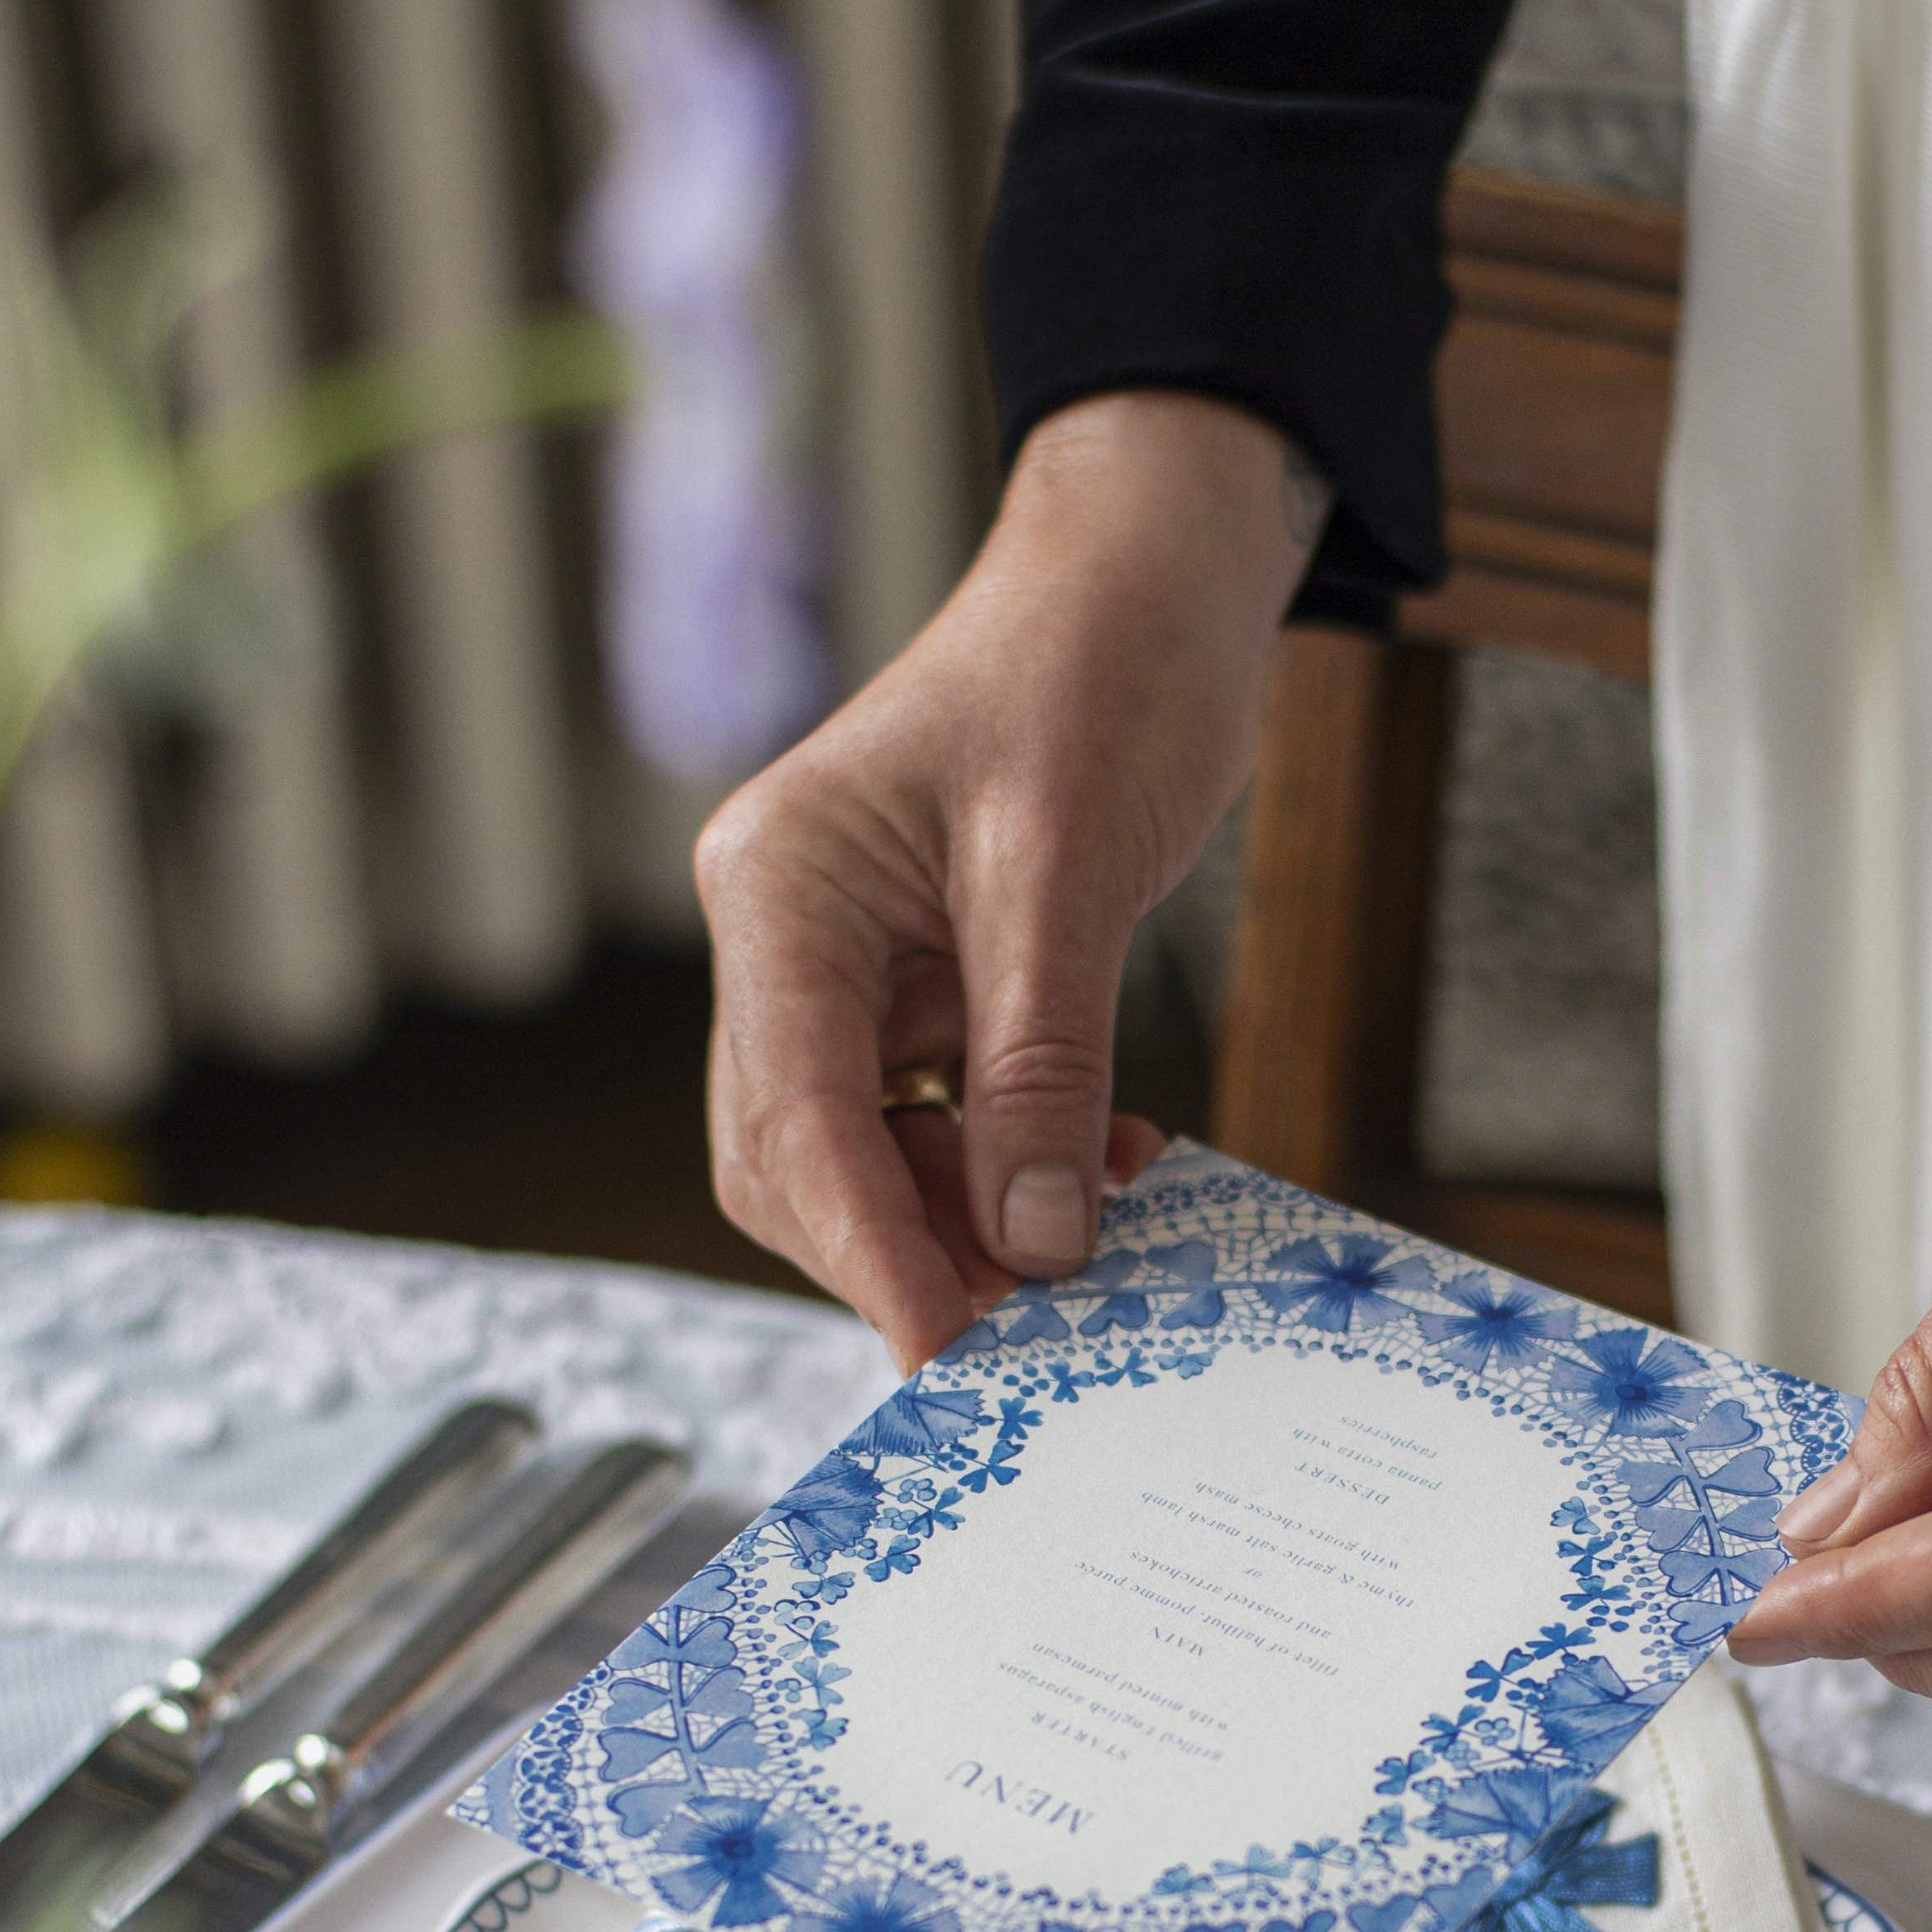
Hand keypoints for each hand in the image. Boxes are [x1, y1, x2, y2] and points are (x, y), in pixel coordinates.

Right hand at [694, 389, 1323, 1361]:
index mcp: (778, 889)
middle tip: (1032, 1327)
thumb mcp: (1070, 869)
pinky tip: (1104, 1174)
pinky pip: (941, 1121)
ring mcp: (847, 966)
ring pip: (867, 1160)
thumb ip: (1039, 1064)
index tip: (940, 1358)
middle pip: (797, 1162)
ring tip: (1090, 1248)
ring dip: (967, 1225)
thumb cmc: (1099, 666)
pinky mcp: (924, 984)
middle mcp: (786, 936)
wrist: (1154, 573)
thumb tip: (1031, 1246)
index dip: (866, 1250)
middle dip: (904, 1252)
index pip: (794, 1118)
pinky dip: (1011, 1170)